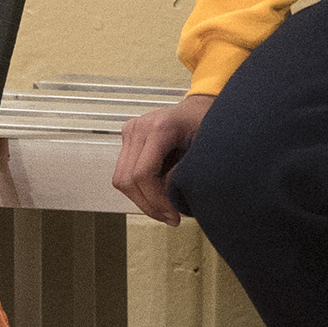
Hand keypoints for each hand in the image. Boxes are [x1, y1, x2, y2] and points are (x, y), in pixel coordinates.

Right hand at [113, 93, 214, 223]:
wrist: (198, 108)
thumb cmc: (206, 124)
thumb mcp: (203, 149)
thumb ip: (184, 173)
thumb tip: (169, 200)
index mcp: (160, 127)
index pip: (143, 174)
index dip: (155, 201)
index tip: (172, 215)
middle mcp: (139, 127)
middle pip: (127, 179)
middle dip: (147, 205)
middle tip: (169, 218)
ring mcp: (130, 131)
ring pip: (121, 179)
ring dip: (141, 200)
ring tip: (164, 209)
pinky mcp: (127, 138)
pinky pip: (124, 172)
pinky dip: (138, 189)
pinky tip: (157, 195)